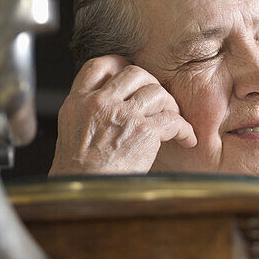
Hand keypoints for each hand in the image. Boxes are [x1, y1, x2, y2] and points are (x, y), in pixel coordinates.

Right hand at [49, 55, 196, 175]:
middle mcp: (100, 103)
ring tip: (173, 119)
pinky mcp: (144, 132)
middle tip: (159, 99)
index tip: (130, 72)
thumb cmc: (79, 174)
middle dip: (152, 83)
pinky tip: (186, 139)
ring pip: (157, 92)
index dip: (119, 64)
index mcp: (79, 102)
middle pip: (134, 73)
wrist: (84, 194)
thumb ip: (90, 112)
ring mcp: (123, 115)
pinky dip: (184, 130)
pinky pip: (173, 121)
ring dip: (170, 105)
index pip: (99, 66)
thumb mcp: (72, 132)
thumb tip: (111, 103)